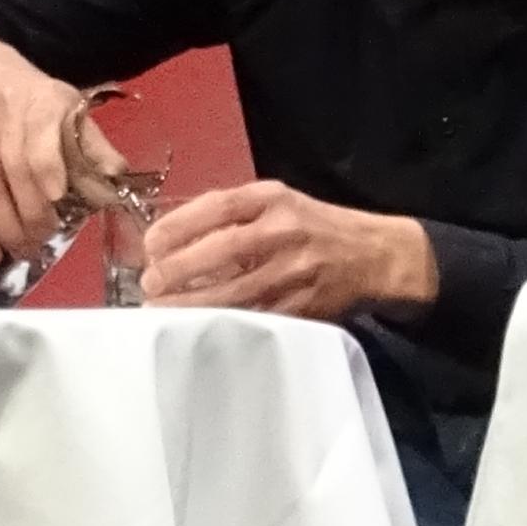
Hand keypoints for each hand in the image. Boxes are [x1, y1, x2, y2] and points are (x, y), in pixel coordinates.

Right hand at [0, 32, 89, 266]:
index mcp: (39, 102)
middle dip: (30, 217)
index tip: (57, 199)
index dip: (48, 170)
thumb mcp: (64, 104)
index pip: (40, 140)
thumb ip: (92, 143)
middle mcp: (0, 115)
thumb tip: (119, 179)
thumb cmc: (25, 94)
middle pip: (13, 173)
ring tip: (21, 251)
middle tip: (42, 242)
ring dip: (4, 230)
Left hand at [139, 181, 436, 321]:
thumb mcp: (279, 203)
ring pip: (235, 292)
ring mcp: (295, 272)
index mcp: (274, 199)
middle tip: (150, 284)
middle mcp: (285, 231)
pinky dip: (223, 323)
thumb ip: (233, 213)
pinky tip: (199, 326)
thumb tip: (171, 236)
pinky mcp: (303, 306)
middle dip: (178, 270)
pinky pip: (255, 318)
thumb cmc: (315, 227)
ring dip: (192, 304)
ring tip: (161, 310)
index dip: (178, 226)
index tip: (150, 245)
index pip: (218, 207)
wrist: (376, 256)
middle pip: (222, 250)